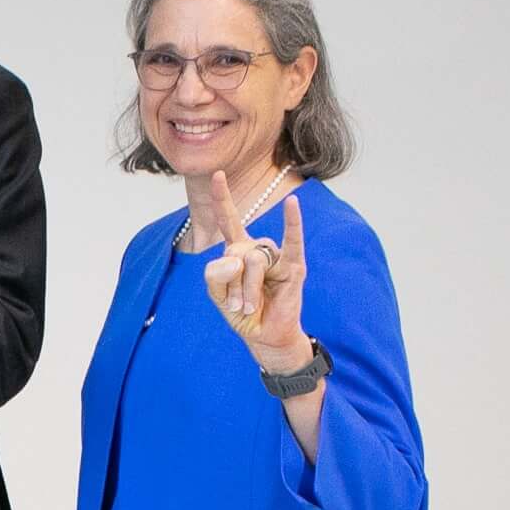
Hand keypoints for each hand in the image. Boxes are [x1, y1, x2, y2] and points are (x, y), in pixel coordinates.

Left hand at [202, 175, 307, 368]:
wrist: (263, 336)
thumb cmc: (242, 311)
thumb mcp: (217, 295)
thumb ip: (215, 274)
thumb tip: (238, 258)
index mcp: (238, 249)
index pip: (229, 220)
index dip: (222, 198)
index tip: (217, 174)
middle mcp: (257, 247)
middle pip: (234, 252)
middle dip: (229, 283)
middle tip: (235, 304)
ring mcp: (276, 256)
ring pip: (251, 261)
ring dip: (245, 290)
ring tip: (250, 307)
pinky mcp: (293, 267)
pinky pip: (292, 242)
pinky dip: (291, 222)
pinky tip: (292, 203)